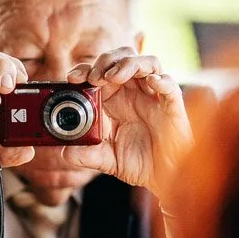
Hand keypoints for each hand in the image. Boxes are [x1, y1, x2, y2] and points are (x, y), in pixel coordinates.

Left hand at [61, 49, 192, 205]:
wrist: (163, 179)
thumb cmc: (139, 163)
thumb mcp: (107, 160)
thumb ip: (86, 155)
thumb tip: (65, 153)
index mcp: (116, 99)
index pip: (100, 71)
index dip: (85, 69)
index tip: (72, 78)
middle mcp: (135, 92)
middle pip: (123, 58)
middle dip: (106, 61)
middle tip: (94, 77)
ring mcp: (155, 97)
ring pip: (147, 63)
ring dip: (129, 63)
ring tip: (113, 76)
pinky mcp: (173, 107)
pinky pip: (170, 85)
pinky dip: (161, 79)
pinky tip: (151, 82)